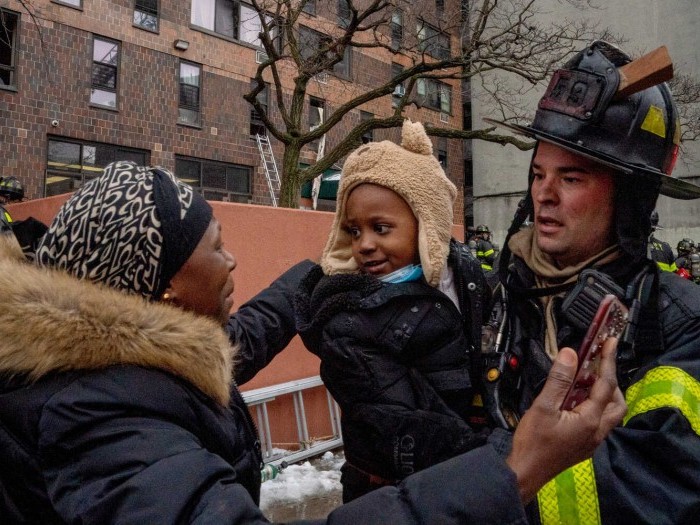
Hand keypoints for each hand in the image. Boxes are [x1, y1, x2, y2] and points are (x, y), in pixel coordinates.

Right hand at [506, 338, 626, 502]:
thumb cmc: (532, 442)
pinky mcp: (583, 446)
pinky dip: (592, 406)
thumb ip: (559, 380)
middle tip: (596, 365)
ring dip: (602, 394)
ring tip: (582, 381)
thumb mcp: (543, 406)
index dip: (608, 360)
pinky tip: (573, 401)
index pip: (605, 384)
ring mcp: (591, 441)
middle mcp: (597, 431)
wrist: (525, 473)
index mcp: (590, 420)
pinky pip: (597, 422)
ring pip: (608, 414)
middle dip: (610, 381)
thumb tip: (570, 354)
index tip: (610, 342)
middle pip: (617, 402)